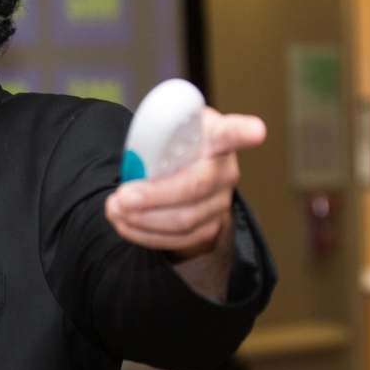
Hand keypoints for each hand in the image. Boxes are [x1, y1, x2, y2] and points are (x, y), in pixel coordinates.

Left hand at [105, 108, 265, 258]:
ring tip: (114, 209)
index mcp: (214, 135)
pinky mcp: (210, 227)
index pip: (231, 132)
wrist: (179, 175)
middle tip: (122, 197)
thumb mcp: (163, 131)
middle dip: (155, 196)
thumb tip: (136, 163)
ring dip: (142, 218)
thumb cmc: (168, 147)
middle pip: (195, 186)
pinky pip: (177, 239)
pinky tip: (124, 224)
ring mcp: (220, 201)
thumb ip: (154, 137)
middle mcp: (224, 169)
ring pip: (184, 219)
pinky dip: (145, 234)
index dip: (243, 131)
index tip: (255, 131)